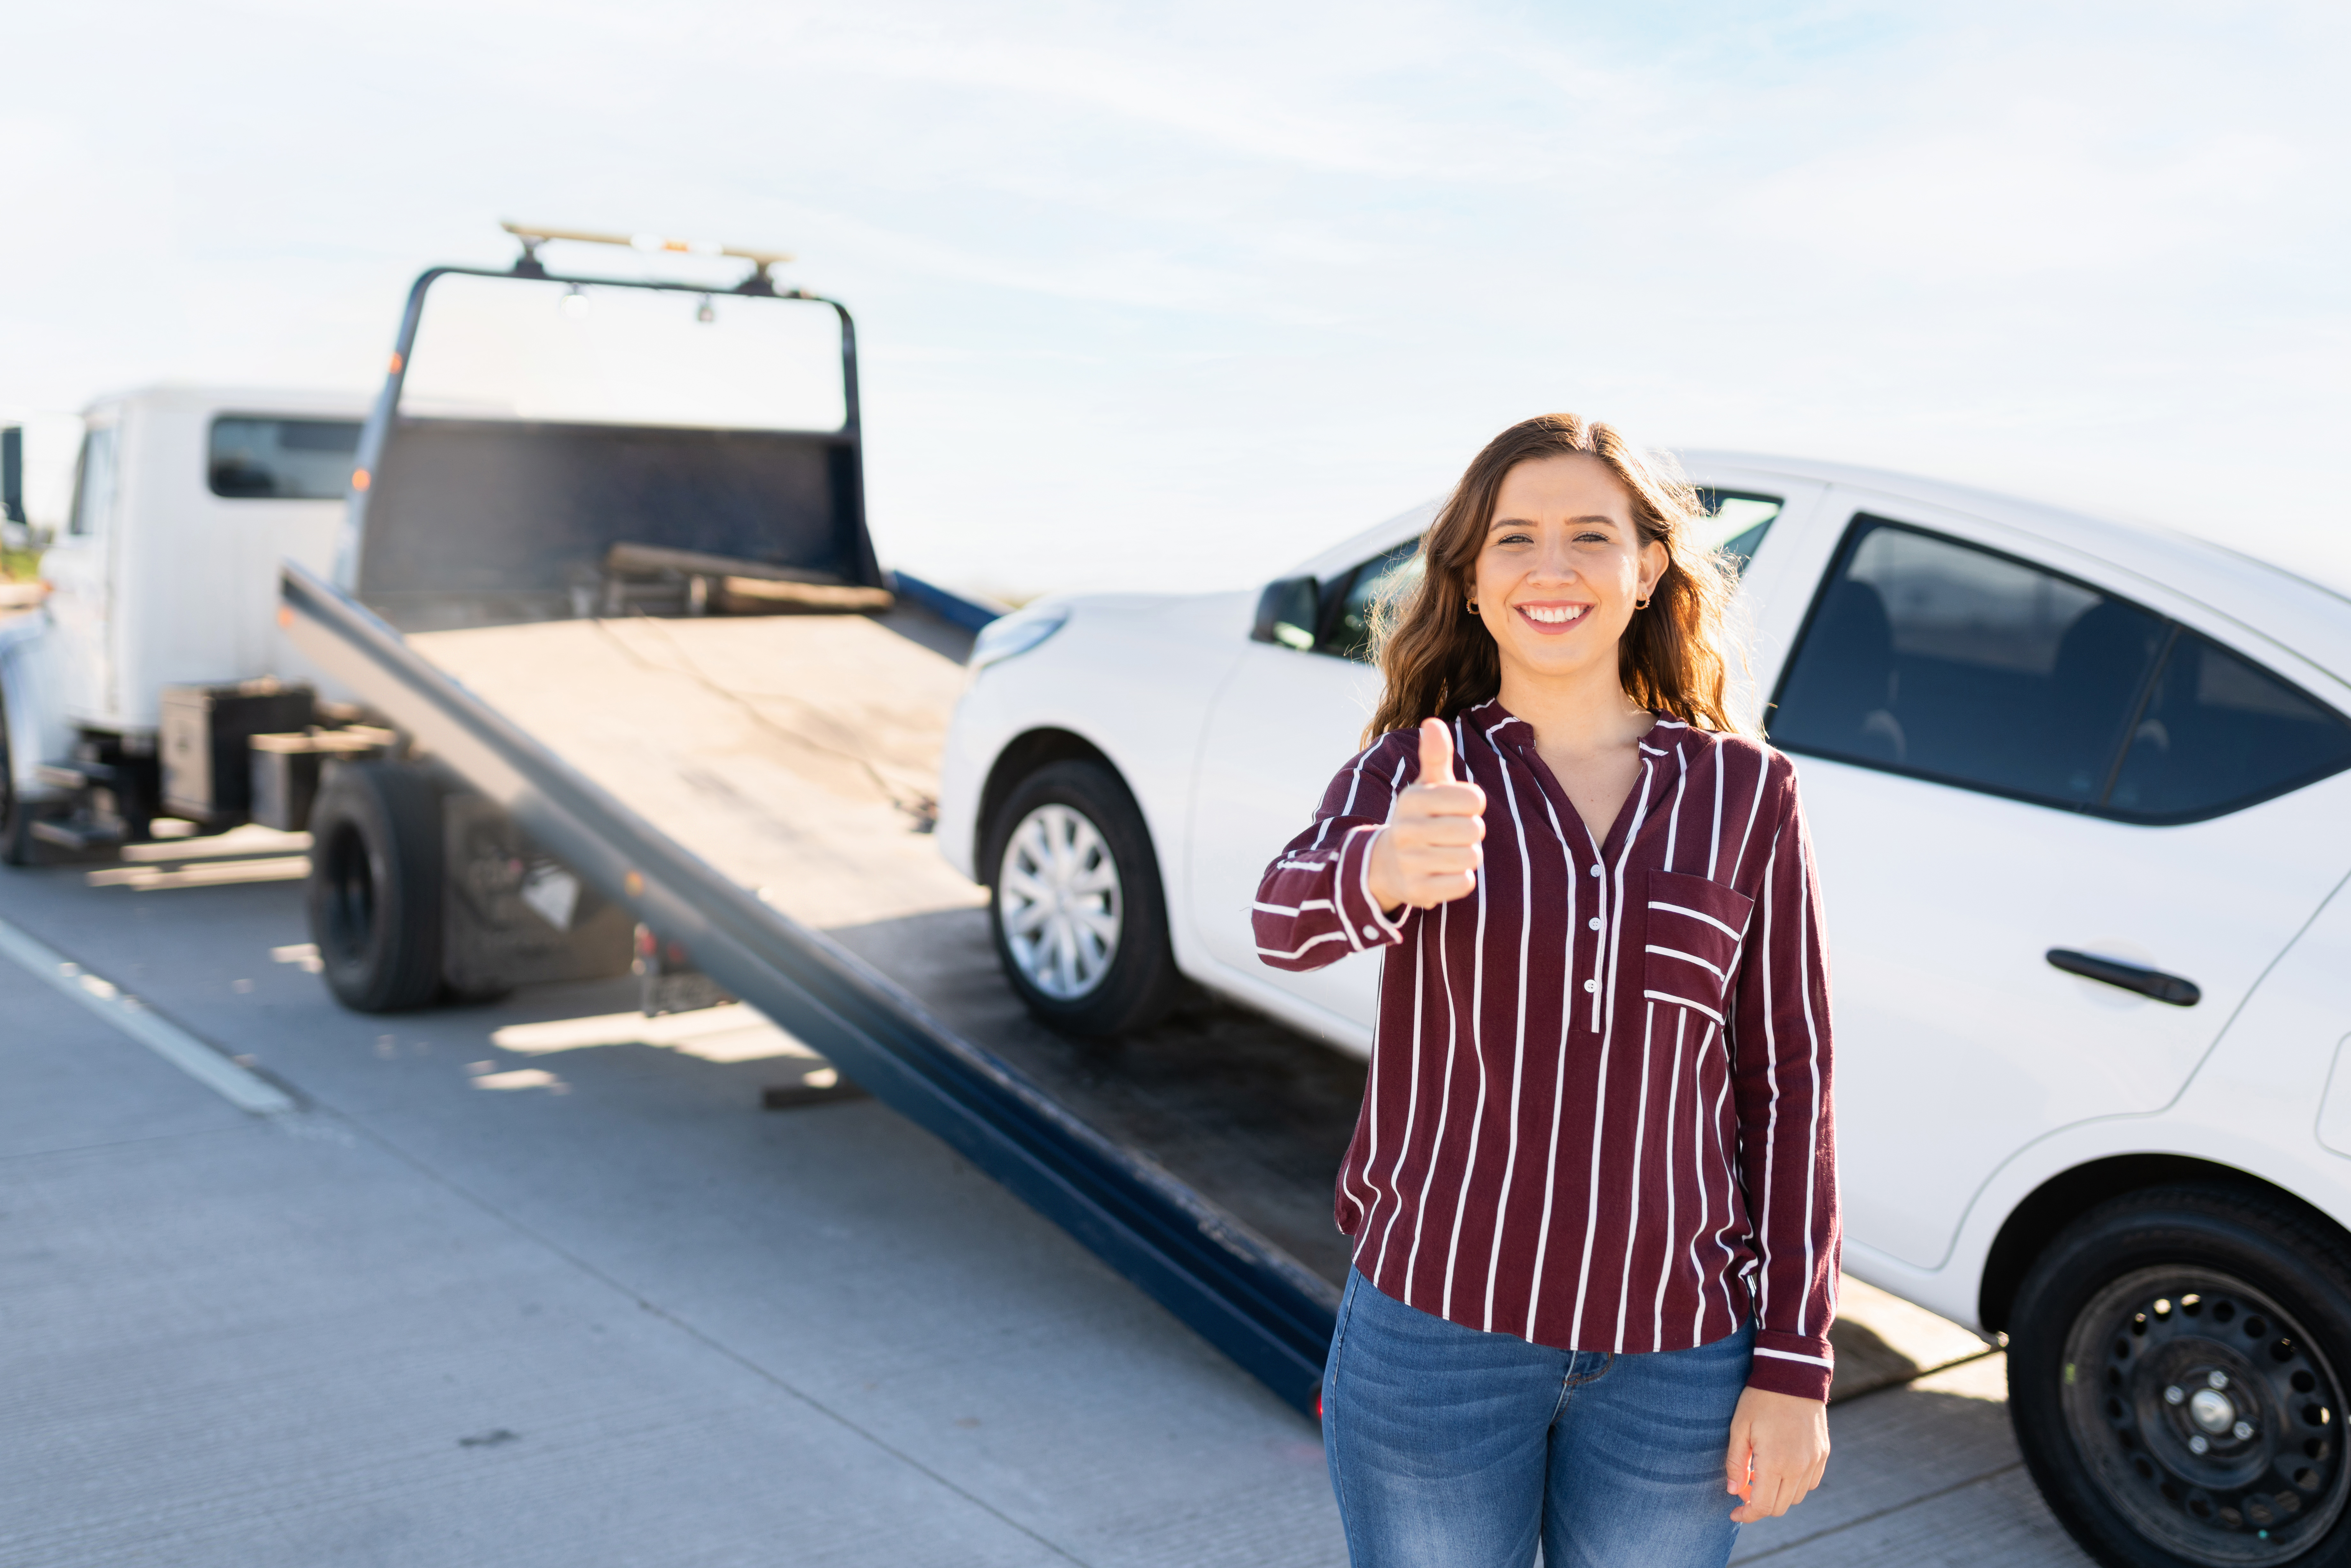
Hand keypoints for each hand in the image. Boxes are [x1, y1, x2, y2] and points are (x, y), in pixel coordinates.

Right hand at [1364, 718, 1486, 911]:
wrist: (1386, 864)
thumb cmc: (1420, 818)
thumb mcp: (1426, 786)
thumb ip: (1435, 755)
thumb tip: (1433, 722)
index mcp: (1413, 799)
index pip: (1474, 799)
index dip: (1473, 805)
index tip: (1457, 809)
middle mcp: (1406, 829)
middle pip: (1474, 831)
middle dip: (1472, 833)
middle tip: (1454, 834)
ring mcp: (1410, 862)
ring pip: (1471, 858)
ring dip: (1467, 857)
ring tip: (1448, 853)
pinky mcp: (1417, 891)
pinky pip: (1463, 884)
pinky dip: (1461, 880)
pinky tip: (1444, 873)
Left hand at [1725, 1386, 1828, 1521]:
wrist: (1793, 1375)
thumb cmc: (1760, 1399)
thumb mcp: (1739, 1428)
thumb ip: (1735, 1463)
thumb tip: (1734, 1491)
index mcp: (1775, 1462)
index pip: (1763, 1506)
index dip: (1747, 1515)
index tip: (1734, 1513)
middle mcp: (1799, 1467)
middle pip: (1780, 1507)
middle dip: (1760, 1506)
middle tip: (1745, 1490)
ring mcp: (1814, 1461)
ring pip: (1796, 1497)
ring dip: (1778, 1495)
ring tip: (1761, 1475)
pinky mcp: (1823, 1454)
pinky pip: (1810, 1483)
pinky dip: (1794, 1485)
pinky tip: (1781, 1468)